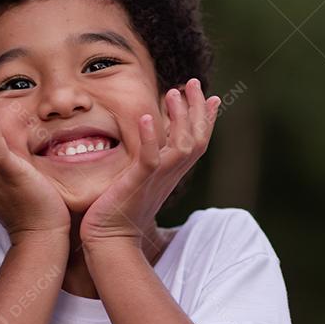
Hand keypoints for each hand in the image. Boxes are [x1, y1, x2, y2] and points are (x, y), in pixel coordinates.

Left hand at [80, 78, 220, 246]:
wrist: (111, 240)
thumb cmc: (121, 212)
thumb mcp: (141, 181)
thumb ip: (150, 162)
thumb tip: (152, 143)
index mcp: (172, 173)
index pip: (198, 142)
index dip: (207, 120)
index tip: (213, 97)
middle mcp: (170, 175)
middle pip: (197, 139)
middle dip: (198, 110)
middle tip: (194, 82)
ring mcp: (156, 179)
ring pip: (181, 146)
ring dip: (180, 118)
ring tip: (173, 93)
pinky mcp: (137, 183)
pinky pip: (149, 159)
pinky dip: (149, 138)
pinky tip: (145, 118)